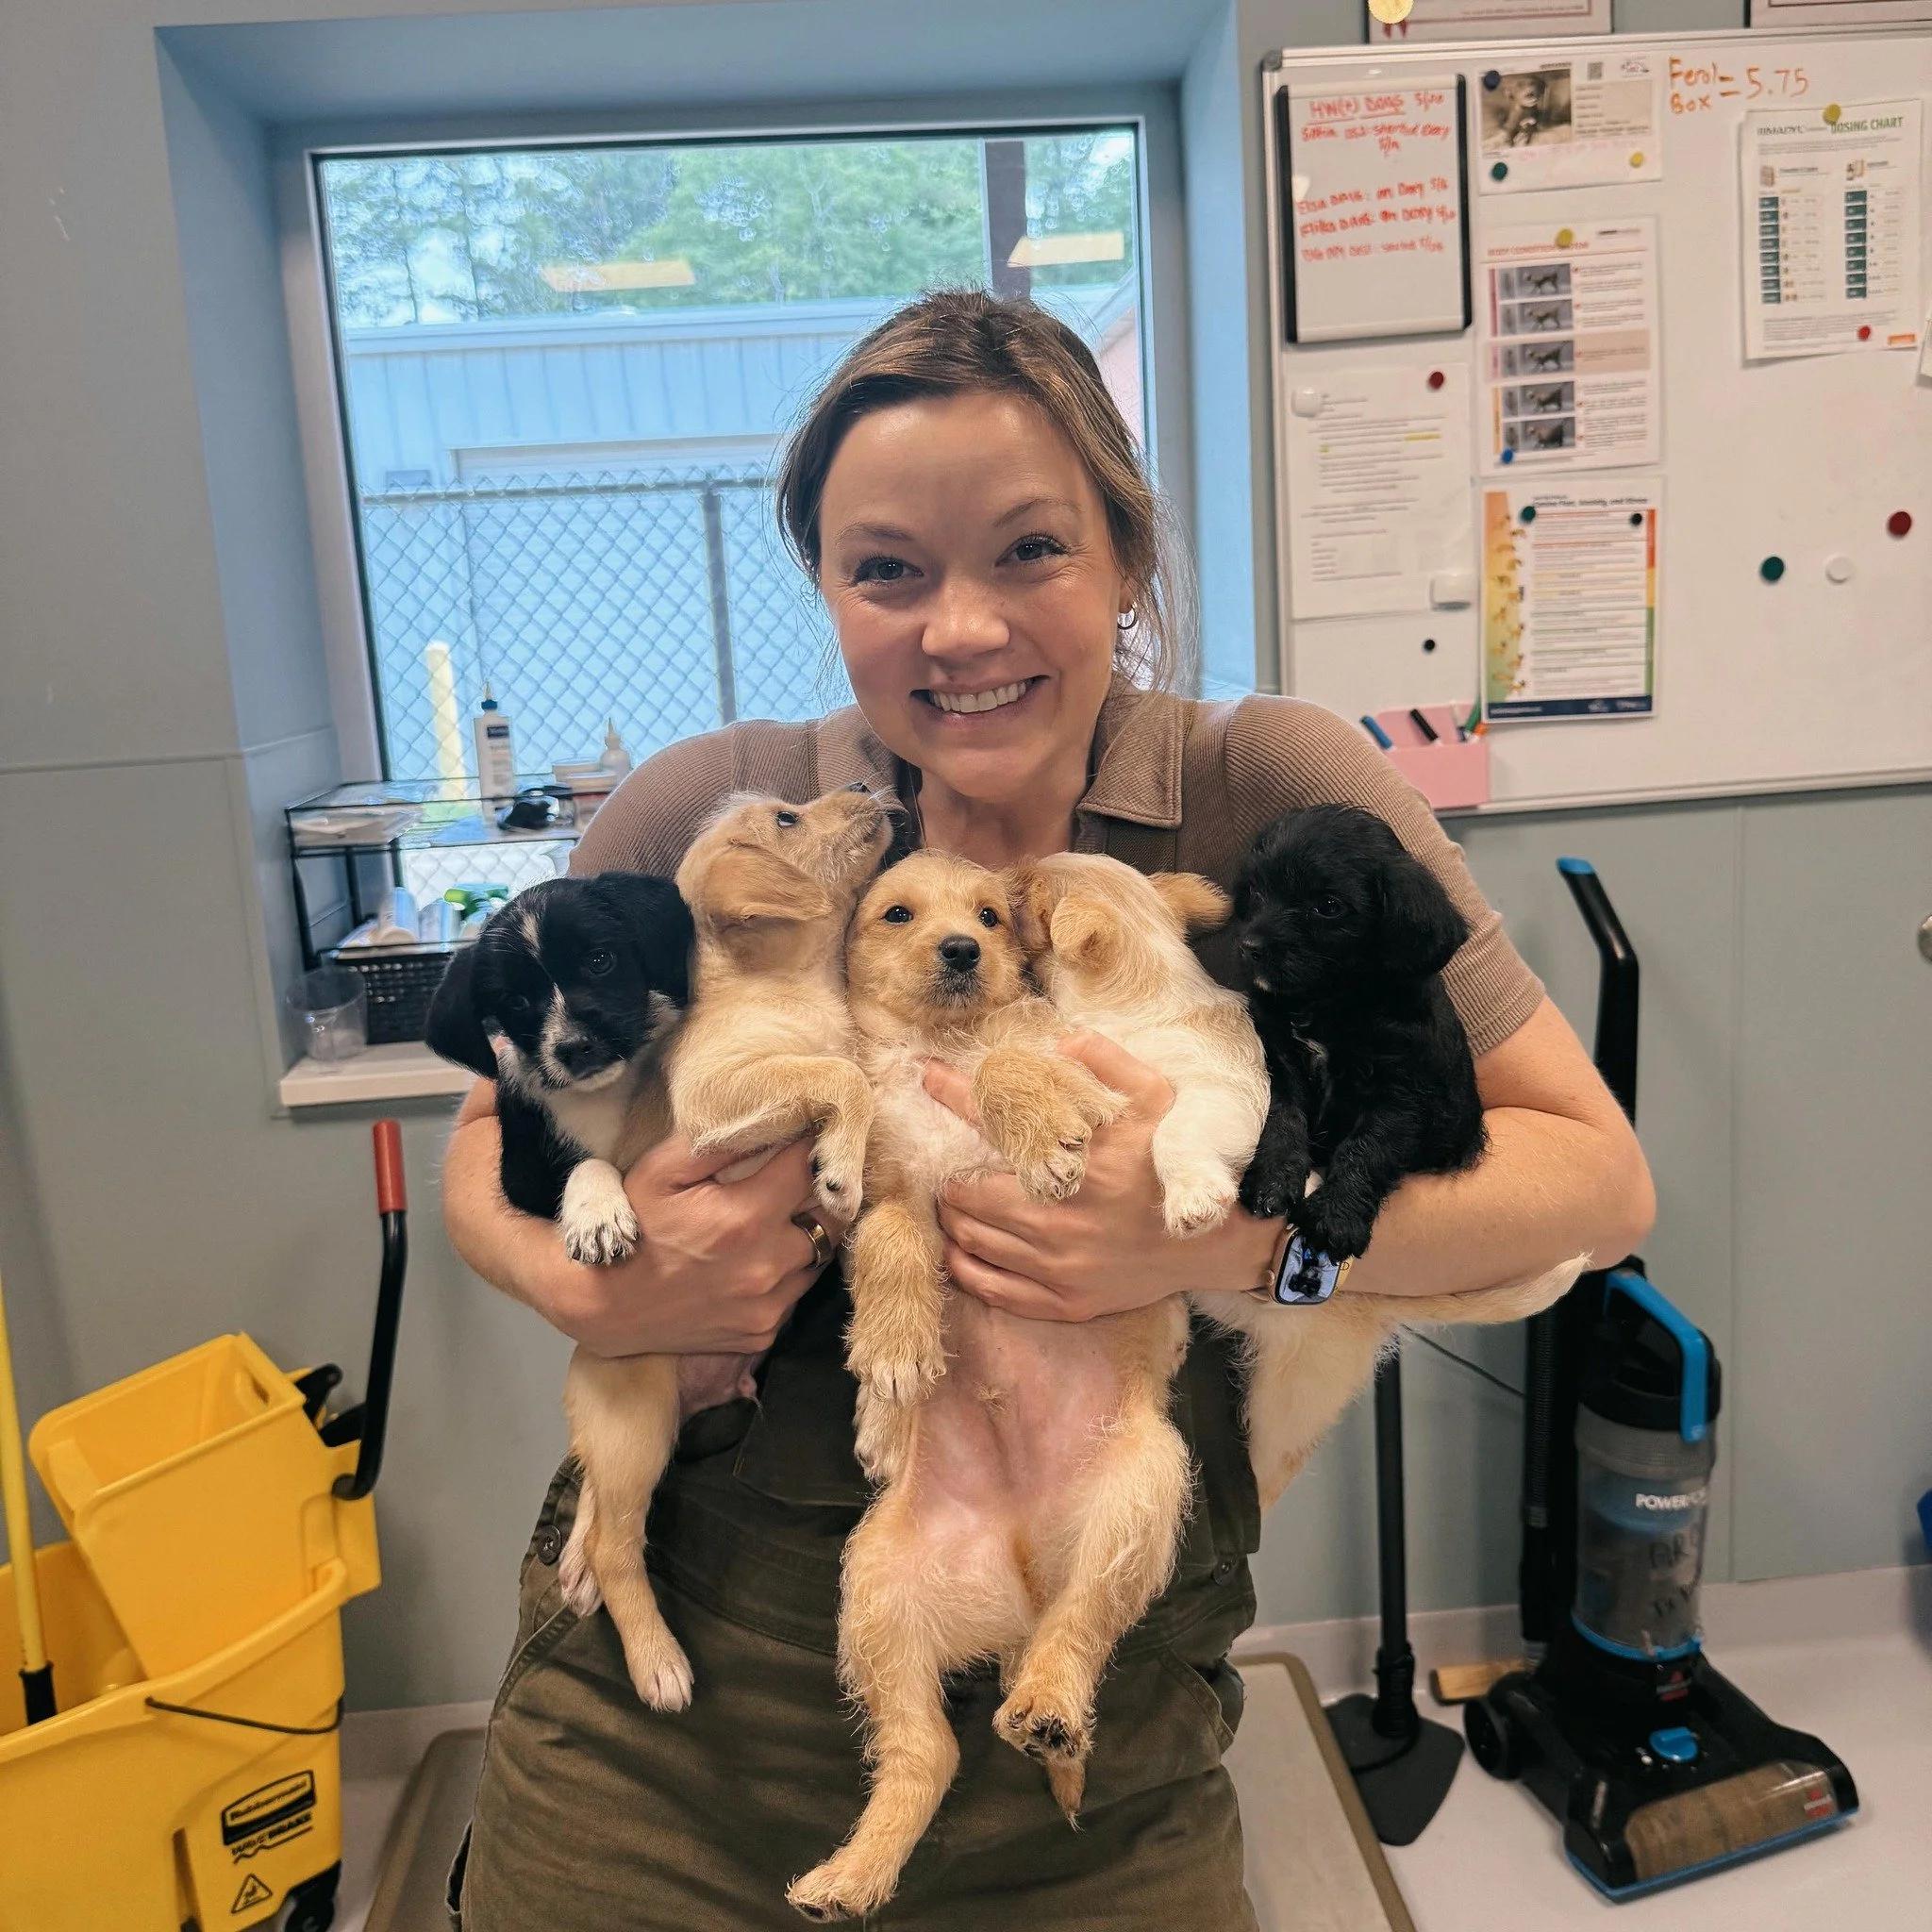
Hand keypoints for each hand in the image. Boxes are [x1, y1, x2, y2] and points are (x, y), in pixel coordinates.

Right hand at [541, 1135, 844, 1357]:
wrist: (603, 1305)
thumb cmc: (634, 1227)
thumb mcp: (661, 1171)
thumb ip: (719, 1142)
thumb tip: (770, 1119)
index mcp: (746, 1218)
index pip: (809, 1169)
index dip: (811, 1147)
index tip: (809, 1134)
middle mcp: (767, 1266)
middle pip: (830, 1218)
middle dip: (822, 1194)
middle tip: (805, 1179)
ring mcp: (767, 1306)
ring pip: (819, 1258)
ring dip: (808, 1234)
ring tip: (783, 1218)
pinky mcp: (762, 1333)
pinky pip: (796, 1294)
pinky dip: (788, 1274)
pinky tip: (761, 1259)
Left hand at [928, 1032, 1279, 1321]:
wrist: (1213, 1243)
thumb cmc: (1178, 1168)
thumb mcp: (1160, 1100)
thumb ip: (1111, 1064)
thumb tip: (1063, 1039)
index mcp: (1081, 1165)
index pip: (996, 1122)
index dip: (953, 1094)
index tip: (925, 1076)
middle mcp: (1063, 1221)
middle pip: (968, 1196)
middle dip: (946, 1175)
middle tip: (943, 1163)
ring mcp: (1061, 1268)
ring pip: (973, 1243)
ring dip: (952, 1219)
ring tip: (951, 1202)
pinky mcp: (1065, 1302)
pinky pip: (993, 1289)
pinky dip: (965, 1268)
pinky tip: (959, 1251)